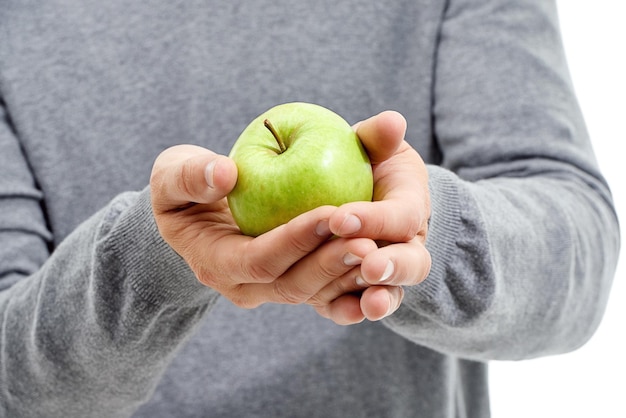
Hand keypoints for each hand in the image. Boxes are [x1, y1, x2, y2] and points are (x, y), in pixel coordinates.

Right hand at [149, 145, 377, 308]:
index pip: (259, 260)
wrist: (198, 210)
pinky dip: (354, 282)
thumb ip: (189, 175)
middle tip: (367, 241)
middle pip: (294, 285)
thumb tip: (223, 173)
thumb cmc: (184, 188)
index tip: (328, 215)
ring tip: (381, 249)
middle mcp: (246, 286)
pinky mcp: (295, 281)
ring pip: (316, 292)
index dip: (294, 241)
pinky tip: (382, 264)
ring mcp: (272, 289)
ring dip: (348, 275)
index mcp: (216, 263)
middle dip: (330, 264)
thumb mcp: (172, 176)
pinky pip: (327, 290)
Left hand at [308, 111, 431, 323]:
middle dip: (393, 264)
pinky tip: (340, 312)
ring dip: (377, 296)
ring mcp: (386, 272)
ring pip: (390, 292)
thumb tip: (392, 121)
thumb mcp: (373, 145)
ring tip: (363, 302)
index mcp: (411, 207)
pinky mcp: (360, 289)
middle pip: (412, 263)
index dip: (377, 220)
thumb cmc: (364, 164)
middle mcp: (407, 245)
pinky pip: (359, 305)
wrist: (357, 195)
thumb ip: (378, 136)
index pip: (402, 217)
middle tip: (368, 263)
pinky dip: (352, 311)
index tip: (341, 218)